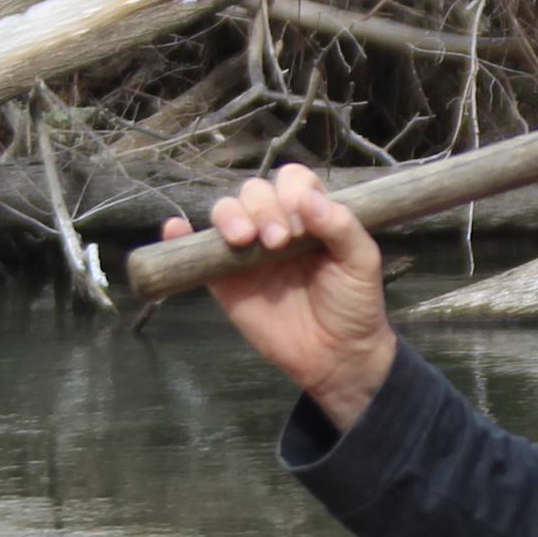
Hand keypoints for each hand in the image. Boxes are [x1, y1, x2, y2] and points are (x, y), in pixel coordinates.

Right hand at [161, 164, 396, 428]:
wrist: (335, 356)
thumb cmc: (354, 304)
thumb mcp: (361, 261)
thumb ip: (341, 226)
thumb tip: (309, 197)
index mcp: (310, 215)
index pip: (291, 180)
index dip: (291, 191)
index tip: (301, 223)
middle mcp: (276, 225)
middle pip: (254, 191)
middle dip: (262, 208)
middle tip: (278, 242)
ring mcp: (247, 251)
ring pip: (225, 212)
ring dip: (229, 216)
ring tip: (244, 240)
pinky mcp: (224, 280)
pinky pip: (195, 250)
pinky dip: (179, 234)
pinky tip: (176, 229)